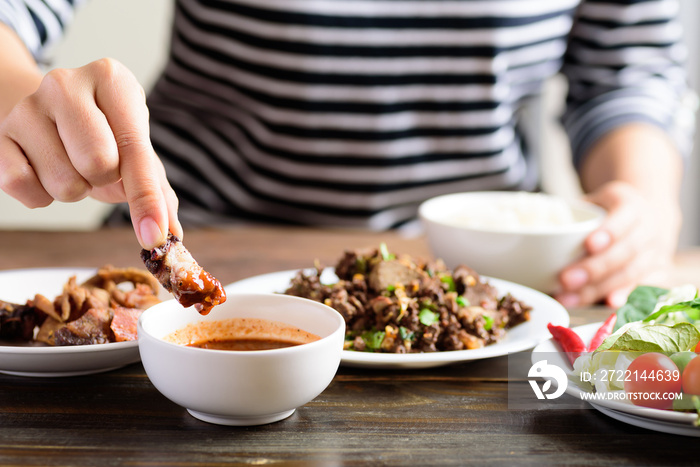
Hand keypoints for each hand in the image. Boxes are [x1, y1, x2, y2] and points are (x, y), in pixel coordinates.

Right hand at [0, 58, 180, 248]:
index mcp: (112, 80)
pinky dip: (41, 195)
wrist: (50, 114)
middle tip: (99, 165)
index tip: (155, 236)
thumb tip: (171, 237)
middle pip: (98, 164)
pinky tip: (45, 170)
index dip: (147, 199)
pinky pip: (22, 186)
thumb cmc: (105, 134)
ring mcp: (27, 106)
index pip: (135, 150)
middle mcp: (66, 84)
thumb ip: (158, 192)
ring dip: (75, 188)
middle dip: (104, 180)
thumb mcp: (136, 151)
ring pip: (63, 183)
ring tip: (72, 164)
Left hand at [555, 181, 679, 307]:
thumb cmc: (607, 210)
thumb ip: (570, 213)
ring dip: (597, 289)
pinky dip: (622, 298)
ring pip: (629, 274)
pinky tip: (607, 306)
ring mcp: (655, 253)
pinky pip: (640, 289)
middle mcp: (648, 229)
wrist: (644, 218)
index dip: (608, 232)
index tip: (588, 244)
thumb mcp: (593, 201)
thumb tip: (533, 231)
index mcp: (632, 205)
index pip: (624, 217)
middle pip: (625, 251)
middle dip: (594, 268)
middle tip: (565, 279)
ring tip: (568, 298)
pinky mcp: (655, 274)